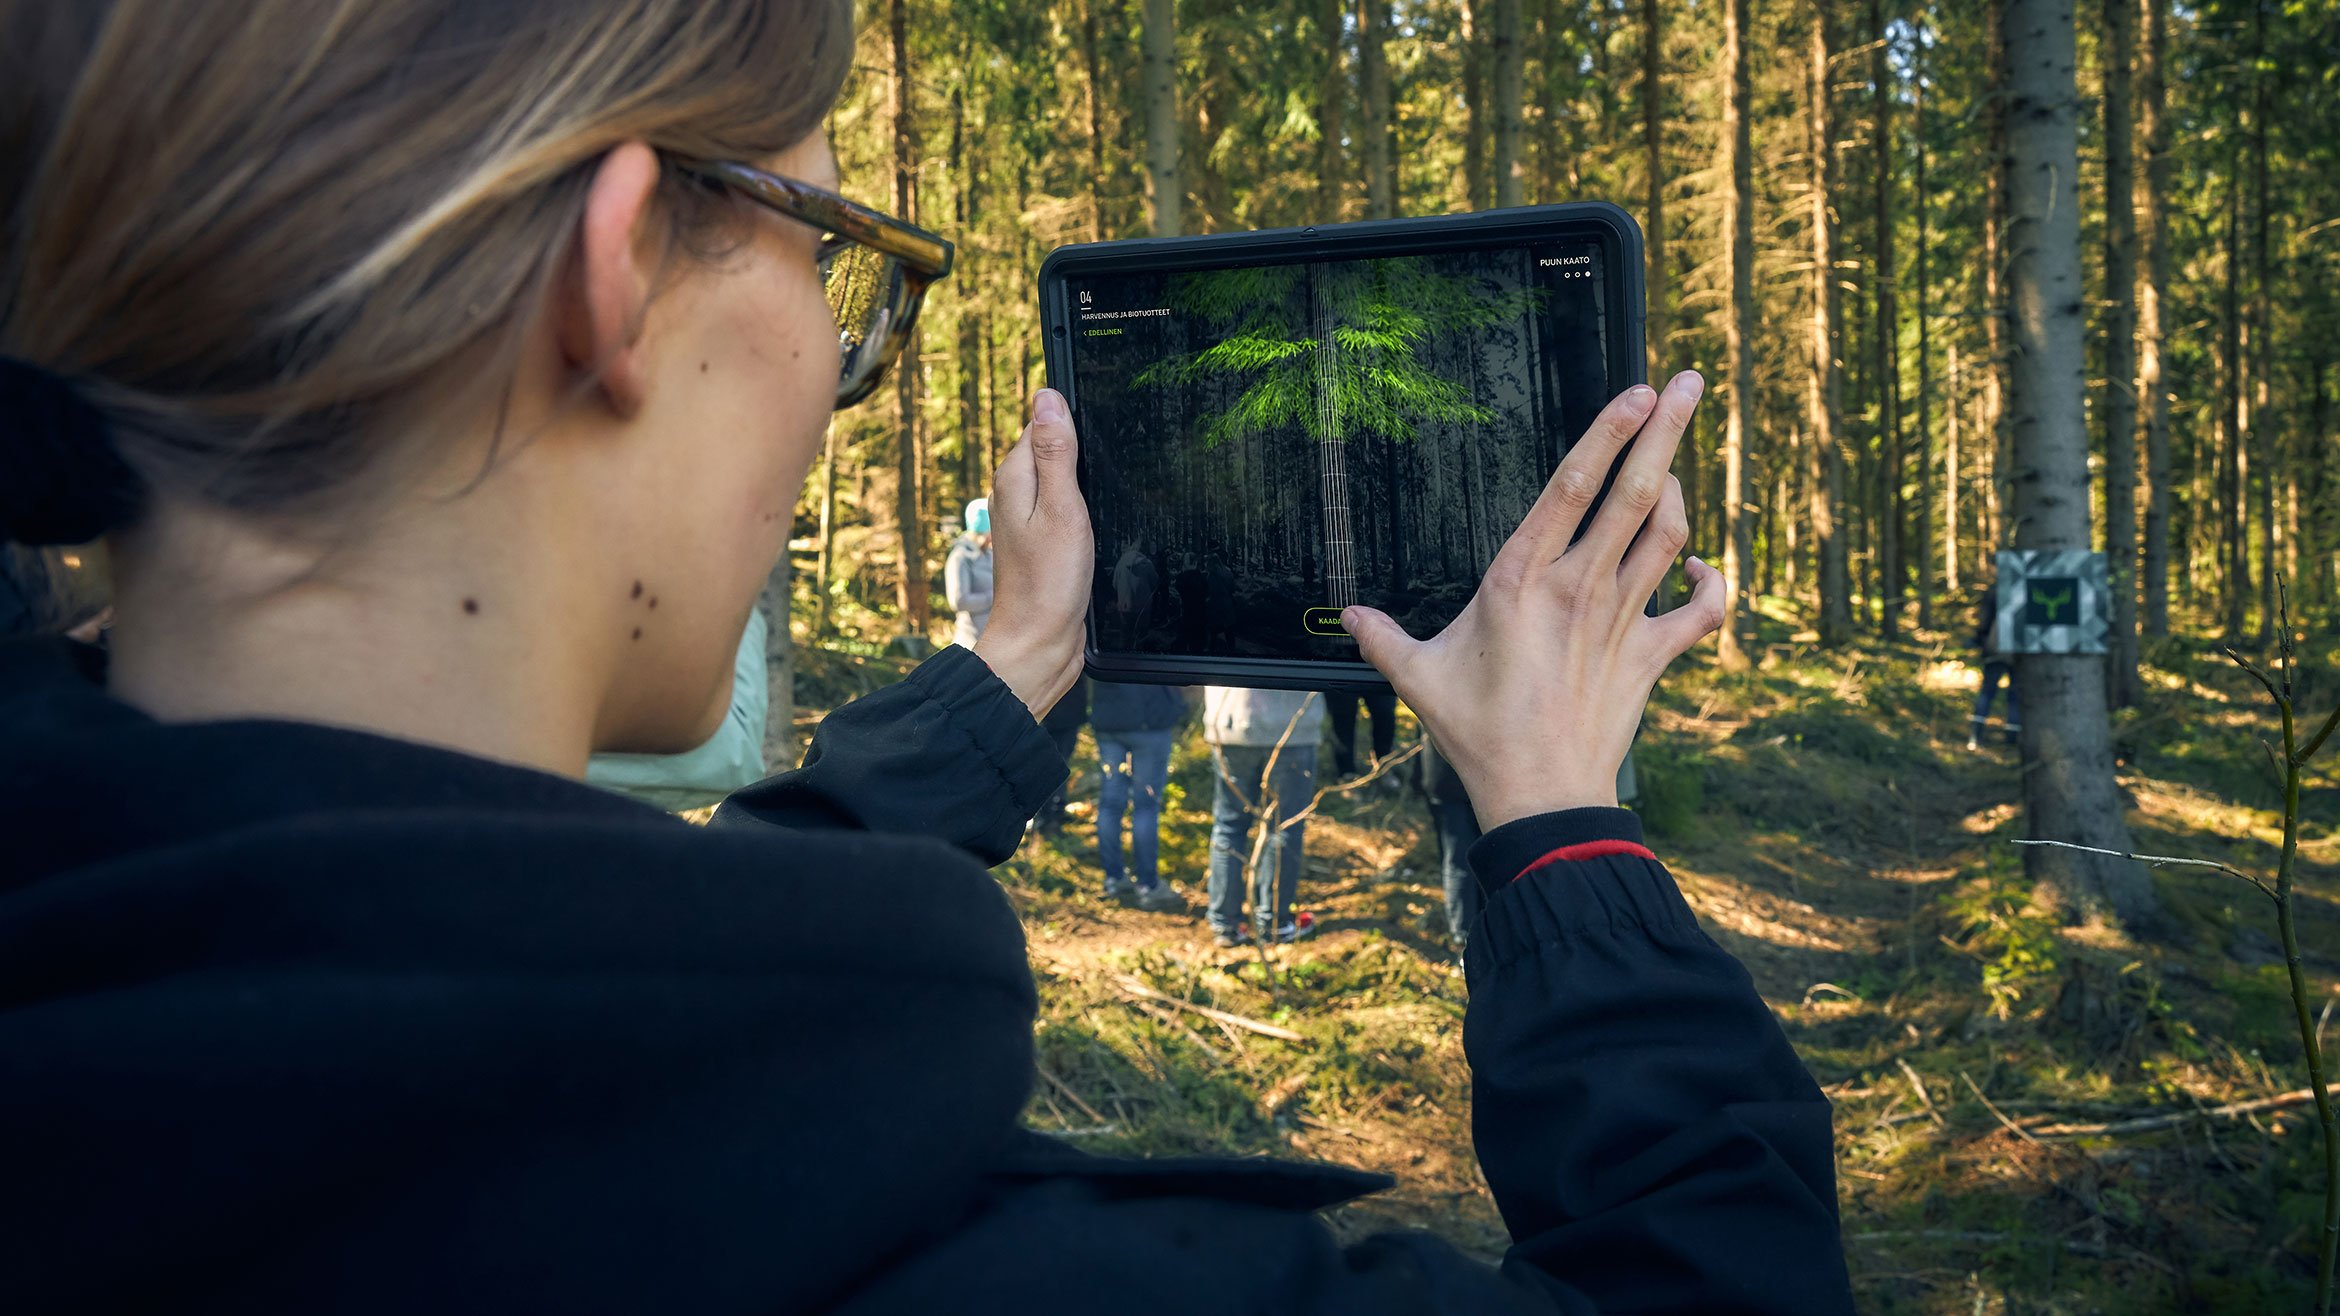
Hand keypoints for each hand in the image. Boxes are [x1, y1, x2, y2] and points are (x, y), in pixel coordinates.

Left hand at [974, 389, 1092, 716]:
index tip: (1105, 426)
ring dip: (1086, 479)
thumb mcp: (1062, 508)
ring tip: (1111, 489)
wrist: (1040, 643)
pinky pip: (1065, 506)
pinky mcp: (1044, 541)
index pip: (1042, 423)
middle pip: (1052, 448)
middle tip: (1117, 458)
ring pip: (1061, 479)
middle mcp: (1016, 494)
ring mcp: (1028, 518)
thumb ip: (1056, 452)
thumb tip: (1048, 396)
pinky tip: (1102, 517)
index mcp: (1015, 477)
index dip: (1073, 419)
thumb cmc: (1049, 582)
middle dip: (1082, 447)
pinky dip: (1084, 506)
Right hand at [1342, 372, 1723, 830]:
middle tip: (1684, 382)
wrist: (1541, 794)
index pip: (1571, 487)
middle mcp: (1579, 588)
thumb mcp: (1419, 678)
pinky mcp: (1651, 654)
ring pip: (1669, 534)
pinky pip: (1701, 608)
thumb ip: (1383, 637)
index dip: (1607, 433)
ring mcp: (1623, 619)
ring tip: (1676, 455)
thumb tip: (1349, 615)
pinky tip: (1699, 563)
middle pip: (1636, 492)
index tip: (1634, 393)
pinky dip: (1711, 581)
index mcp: (1521, 580)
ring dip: (1680, 487)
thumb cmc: (1479, 735)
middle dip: (1665, 430)